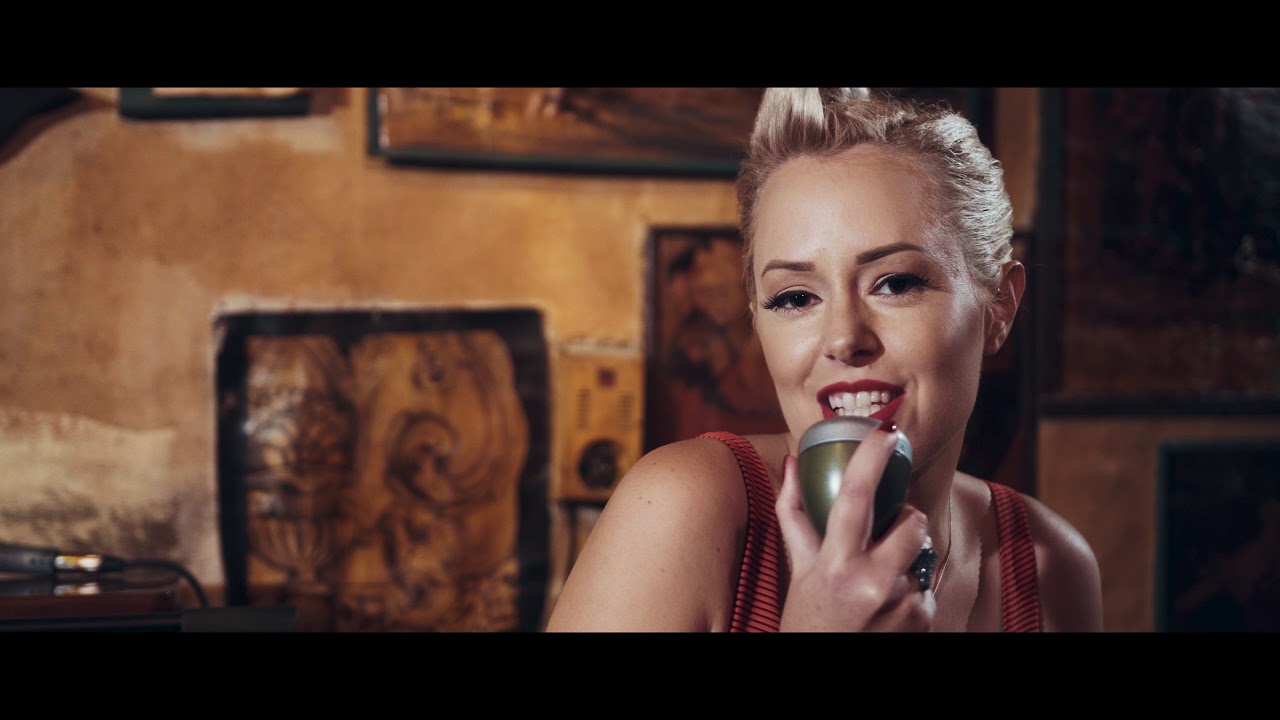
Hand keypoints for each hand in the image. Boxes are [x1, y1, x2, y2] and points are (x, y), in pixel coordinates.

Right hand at [775, 428, 935, 631]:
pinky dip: (911, 589)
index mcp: (833, 563)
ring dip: (907, 558)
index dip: (872, 458)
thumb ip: (795, 514)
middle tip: (890, 530)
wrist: (826, 669)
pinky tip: (888, 608)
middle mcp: (869, 582)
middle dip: (907, 518)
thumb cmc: (809, 619)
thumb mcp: (799, 569)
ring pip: (922, 553)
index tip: (887, 432)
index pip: (853, 497)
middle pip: (911, 522)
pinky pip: (926, 585)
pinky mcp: (923, 619)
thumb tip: (790, 464)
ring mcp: (900, 603)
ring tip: (879, 582)